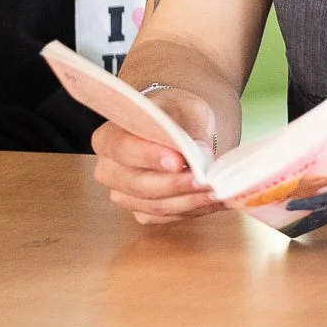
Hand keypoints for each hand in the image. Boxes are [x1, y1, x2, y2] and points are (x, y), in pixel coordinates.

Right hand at [90, 86, 224, 224]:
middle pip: (139, 185)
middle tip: (205, 180)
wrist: (184, 128)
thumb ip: (189, 129)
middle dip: (176, 185)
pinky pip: (169, 216)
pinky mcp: (143, 211)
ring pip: (156, 206)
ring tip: (218, 191)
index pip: (123, 149)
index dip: (150, 157)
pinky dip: (196, 209)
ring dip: (190, 201)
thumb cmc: (177, 114)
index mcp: (108, 139)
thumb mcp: (185, 109)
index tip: (179, 161)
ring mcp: (124, 195)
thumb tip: (199, 152)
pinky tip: (217, 200)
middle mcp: (109, 171)